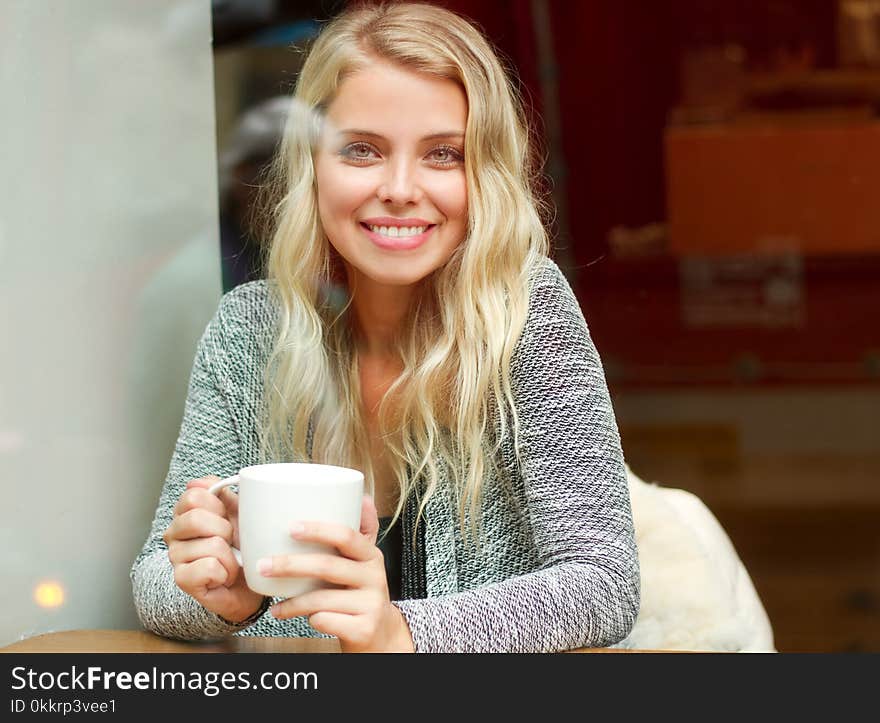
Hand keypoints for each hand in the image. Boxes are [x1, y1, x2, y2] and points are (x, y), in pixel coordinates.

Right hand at [163, 476, 265, 623]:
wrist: (251, 582)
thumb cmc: (242, 547)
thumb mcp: (238, 514)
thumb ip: (222, 494)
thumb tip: (197, 482)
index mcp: (186, 513)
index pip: (194, 495)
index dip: (218, 506)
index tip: (227, 518)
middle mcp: (174, 533)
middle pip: (195, 518)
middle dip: (225, 530)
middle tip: (230, 542)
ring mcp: (175, 557)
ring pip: (211, 544)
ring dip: (230, 555)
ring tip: (230, 561)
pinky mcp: (182, 579)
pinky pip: (209, 567)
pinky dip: (226, 572)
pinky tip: (223, 576)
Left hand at [264, 494, 414, 652]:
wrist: (380, 634)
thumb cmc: (361, 593)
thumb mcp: (364, 562)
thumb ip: (361, 531)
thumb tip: (362, 496)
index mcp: (370, 555)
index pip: (346, 535)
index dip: (318, 529)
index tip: (290, 527)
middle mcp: (375, 577)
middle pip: (327, 566)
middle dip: (290, 564)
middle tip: (264, 565)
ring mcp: (370, 604)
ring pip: (321, 599)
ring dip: (291, 601)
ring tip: (273, 604)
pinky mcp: (363, 629)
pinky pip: (324, 620)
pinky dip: (304, 619)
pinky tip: (291, 616)